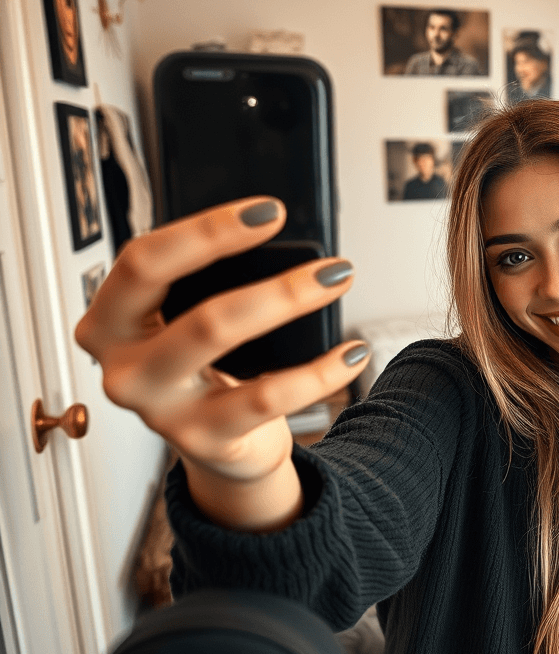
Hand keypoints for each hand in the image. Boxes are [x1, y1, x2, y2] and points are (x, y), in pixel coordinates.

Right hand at [75, 197, 369, 502]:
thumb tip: (272, 233)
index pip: (145, 262)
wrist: (216, 442)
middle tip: (326, 261)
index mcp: (111, 320)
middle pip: (194, 308)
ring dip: (292, 303)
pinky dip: (320, 371)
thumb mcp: (188, 318)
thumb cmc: (203, 364)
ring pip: (223, 340)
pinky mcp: (202, 439)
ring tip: (338, 281)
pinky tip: (352, 352)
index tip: (270, 211)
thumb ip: (207, 282)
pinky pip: (268, 398)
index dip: (207, 231)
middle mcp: (123, 366)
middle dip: (268, 278)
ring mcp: (159, 408)